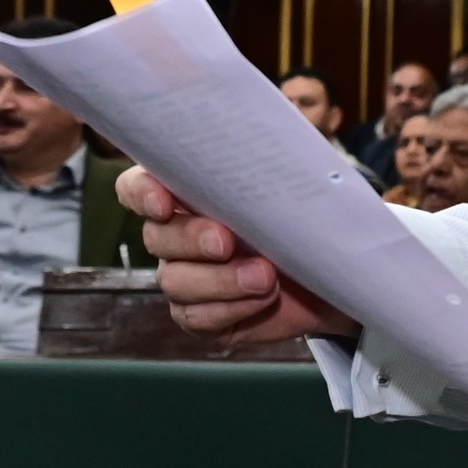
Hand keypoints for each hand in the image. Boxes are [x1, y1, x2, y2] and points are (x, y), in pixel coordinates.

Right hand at [117, 165, 355, 344]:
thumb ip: (269, 168)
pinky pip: (197, 317)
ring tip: (265, 277)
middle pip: (157, 236)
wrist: (330, 273)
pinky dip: (232, 308)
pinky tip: (261, 299)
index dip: (141, 194)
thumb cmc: (306, 219)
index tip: (164, 203)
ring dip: (221, 280)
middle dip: (191, 239)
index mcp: (187, 193)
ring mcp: (185, 277)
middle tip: (226, 241)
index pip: (138, 186)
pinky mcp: (200, 315)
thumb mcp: (293, 187)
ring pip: (177, 281)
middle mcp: (175, 234)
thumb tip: (269, 150)